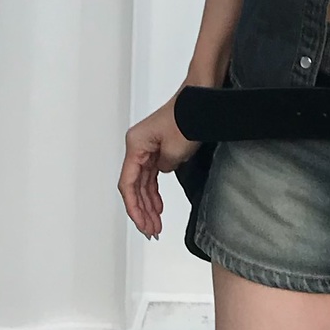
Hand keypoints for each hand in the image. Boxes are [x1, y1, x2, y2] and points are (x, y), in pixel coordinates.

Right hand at [120, 96, 202, 239]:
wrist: (201, 99)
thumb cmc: (189, 117)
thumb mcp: (175, 150)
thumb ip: (163, 167)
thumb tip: (160, 171)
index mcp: (136, 144)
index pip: (128, 183)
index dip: (134, 207)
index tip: (143, 224)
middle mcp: (138, 146)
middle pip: (134, 186)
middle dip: (142, 210)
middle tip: (151, 230)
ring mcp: (147, 148)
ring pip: (143, 183)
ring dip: (148, 204)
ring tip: (155, 224)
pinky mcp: (157, 148)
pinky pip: (151, 176)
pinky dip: (154, 192)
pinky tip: (158, 207)